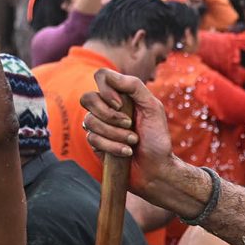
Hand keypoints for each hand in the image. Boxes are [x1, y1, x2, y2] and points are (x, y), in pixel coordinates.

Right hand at [81, 70, 176, 197]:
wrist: (156, 168)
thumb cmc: (157, 138)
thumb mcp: (153, 107)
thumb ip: (134, 86)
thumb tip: (107, 75)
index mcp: (121, 95)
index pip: (101, 77)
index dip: (106, 89)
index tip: (120, 104)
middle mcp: (107, 108)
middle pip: (87, 98)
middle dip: (109, 115)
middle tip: (129, 124)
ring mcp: (99, 125)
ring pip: (90, 121)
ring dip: (116, 133)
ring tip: (133, 141)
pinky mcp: (95, 143)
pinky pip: (93, 138)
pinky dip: (113, 146)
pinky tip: (126, 152)